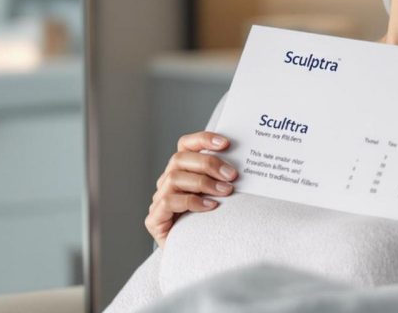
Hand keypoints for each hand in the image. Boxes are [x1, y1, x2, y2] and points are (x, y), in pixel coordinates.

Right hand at [145, 131, 236, 247]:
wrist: (194, 259)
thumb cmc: (208, 222)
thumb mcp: (216, 195)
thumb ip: (221, 178)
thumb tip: (243, 164)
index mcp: (180, 170)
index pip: (185, 145)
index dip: (203, 139)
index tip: (226, 143)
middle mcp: (166, 181)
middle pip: (180, 159)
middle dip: (208, 163)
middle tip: (232, 175)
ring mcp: (158, 199)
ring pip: (175, 178)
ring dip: (204, 182)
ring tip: (226, 191)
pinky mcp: (154, 219)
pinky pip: (170, 202)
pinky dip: (193, 202)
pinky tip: (211, 206)